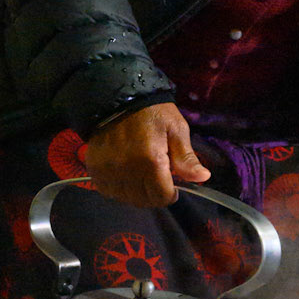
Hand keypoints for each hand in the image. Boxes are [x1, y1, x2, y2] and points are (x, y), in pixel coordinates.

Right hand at [82, 104, 209, 208]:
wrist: (118, 98)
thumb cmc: (153, 113)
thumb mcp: (176, 130)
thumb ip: (187, 158)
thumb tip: (203, 177)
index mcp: (151, 161)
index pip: (162, 196)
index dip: (171, 194)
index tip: (173, 185)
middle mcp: (127, 169)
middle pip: (144, 200)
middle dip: (155, 194)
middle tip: (158, 178)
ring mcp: (108, 170)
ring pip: (126, 198)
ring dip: (136, 192)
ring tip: (141, 176)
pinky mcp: (94, 168)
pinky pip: (108, 190)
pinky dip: (118, 188)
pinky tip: (125, 174)